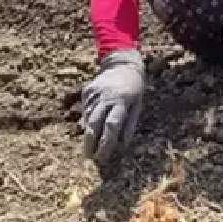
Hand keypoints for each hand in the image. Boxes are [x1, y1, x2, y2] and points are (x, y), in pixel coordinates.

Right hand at [81, 49, 144, 163]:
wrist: (122, 64)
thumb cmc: (134, 88)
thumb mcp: (138, 105)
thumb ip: (130, 124)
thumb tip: (122, 145)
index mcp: (122, 101)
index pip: (112, 126)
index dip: (106, 143)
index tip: (103, 156)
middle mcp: (106, 97)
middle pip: (94, 123)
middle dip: (90, 143)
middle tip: (90, 157)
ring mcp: (95, 93)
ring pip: (87, 118)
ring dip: (87, 134)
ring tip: (89, 148)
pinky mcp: (87, 90)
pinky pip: (85, 110)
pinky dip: (86, 121)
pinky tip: (88, 129)